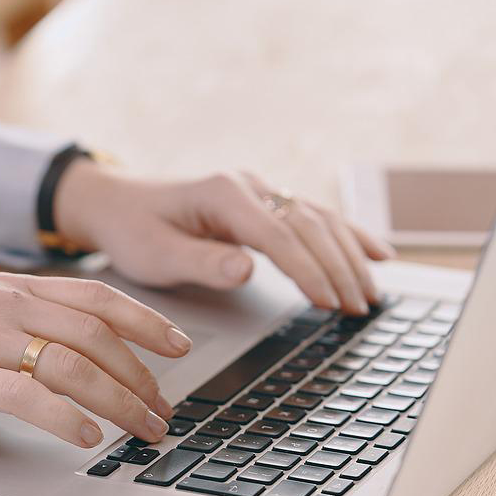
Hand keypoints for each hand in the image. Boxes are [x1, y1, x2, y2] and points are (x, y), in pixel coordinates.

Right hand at [0, 273, 189, 446]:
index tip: (180, 345)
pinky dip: (69, 419)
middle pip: (97, 334)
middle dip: (143, 375)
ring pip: (75, 366)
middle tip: (165, 408)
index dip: (146, 321)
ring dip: (121, 402)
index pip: (97, 296)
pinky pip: (30, 397)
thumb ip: (21, 322)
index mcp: (10, 287)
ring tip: (144, 429)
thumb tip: (79, 351)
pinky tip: (90, 438)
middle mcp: (3, 303)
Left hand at [54, 160, 394, 314]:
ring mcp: (261, 191)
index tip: (329, 302)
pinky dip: (349, 236)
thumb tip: (246, 269)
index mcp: (222, 193)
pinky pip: (316, 218)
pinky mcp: (266, 203)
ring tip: (370, 296)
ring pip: (320, 220)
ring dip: (349, 256)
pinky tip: (378, 254)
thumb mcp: (156, 255)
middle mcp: (248, 186)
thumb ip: (202, 262)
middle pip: (309, 226)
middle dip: (338, 268)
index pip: (278, 235)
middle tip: (358, 309)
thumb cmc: (133, 230)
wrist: (117, 203)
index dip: (307, 270)